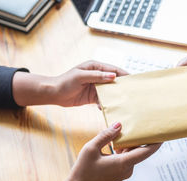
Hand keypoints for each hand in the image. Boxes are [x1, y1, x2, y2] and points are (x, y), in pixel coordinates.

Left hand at [12, 60, 127, 106]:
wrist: (54, 94)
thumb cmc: (65, 82)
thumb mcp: (80, 76)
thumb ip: (97, 76)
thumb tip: (113, 76)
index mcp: (95, 67)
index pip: (113, 69)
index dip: (123, 74)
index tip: (132, 79)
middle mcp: (97, 75)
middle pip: (114, 80)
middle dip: (121, 86)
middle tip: (130, 92)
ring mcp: (96, 86)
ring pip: (110, 91)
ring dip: (114, 96)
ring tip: (122, 102)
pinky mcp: (94, 96)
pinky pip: (104, 99)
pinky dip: (106, 103)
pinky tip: (106, 107)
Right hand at [40, 122, 160, 180]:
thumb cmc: (83, 171)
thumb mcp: (91, 148)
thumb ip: (106, 135)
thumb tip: (119, 125)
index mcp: (123, 163)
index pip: (146, 152)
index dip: (157, 143)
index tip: (164, 134)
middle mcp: (127, 169)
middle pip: (139, 151)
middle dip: (141, 139)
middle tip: (143, 124)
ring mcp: (124, 173)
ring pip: (132, 155)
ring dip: (129, 144)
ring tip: (126, 130)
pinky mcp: (119, 174)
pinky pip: (126, 159)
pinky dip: (124, 151)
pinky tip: (116, 143)